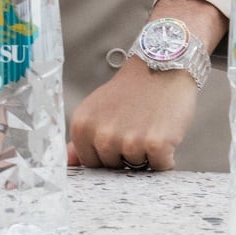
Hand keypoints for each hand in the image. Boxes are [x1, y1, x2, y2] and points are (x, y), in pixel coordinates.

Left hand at [68, 57, 198, 170]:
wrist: (163, 65)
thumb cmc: (131, 91)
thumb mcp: (98, 109)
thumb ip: (84, 138)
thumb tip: (68, 162)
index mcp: (82, 127)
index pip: (91, 164)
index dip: (108, 153)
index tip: (118, 131)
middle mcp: (102, 136)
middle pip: (114, 169)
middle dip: (126, 155)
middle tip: (137, 125)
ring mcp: (129, 141)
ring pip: (137, 169)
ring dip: (147, 155)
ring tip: (150, 126)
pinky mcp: (155, 145)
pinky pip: (160, 168)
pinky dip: (167, 156)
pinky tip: (165, 132)